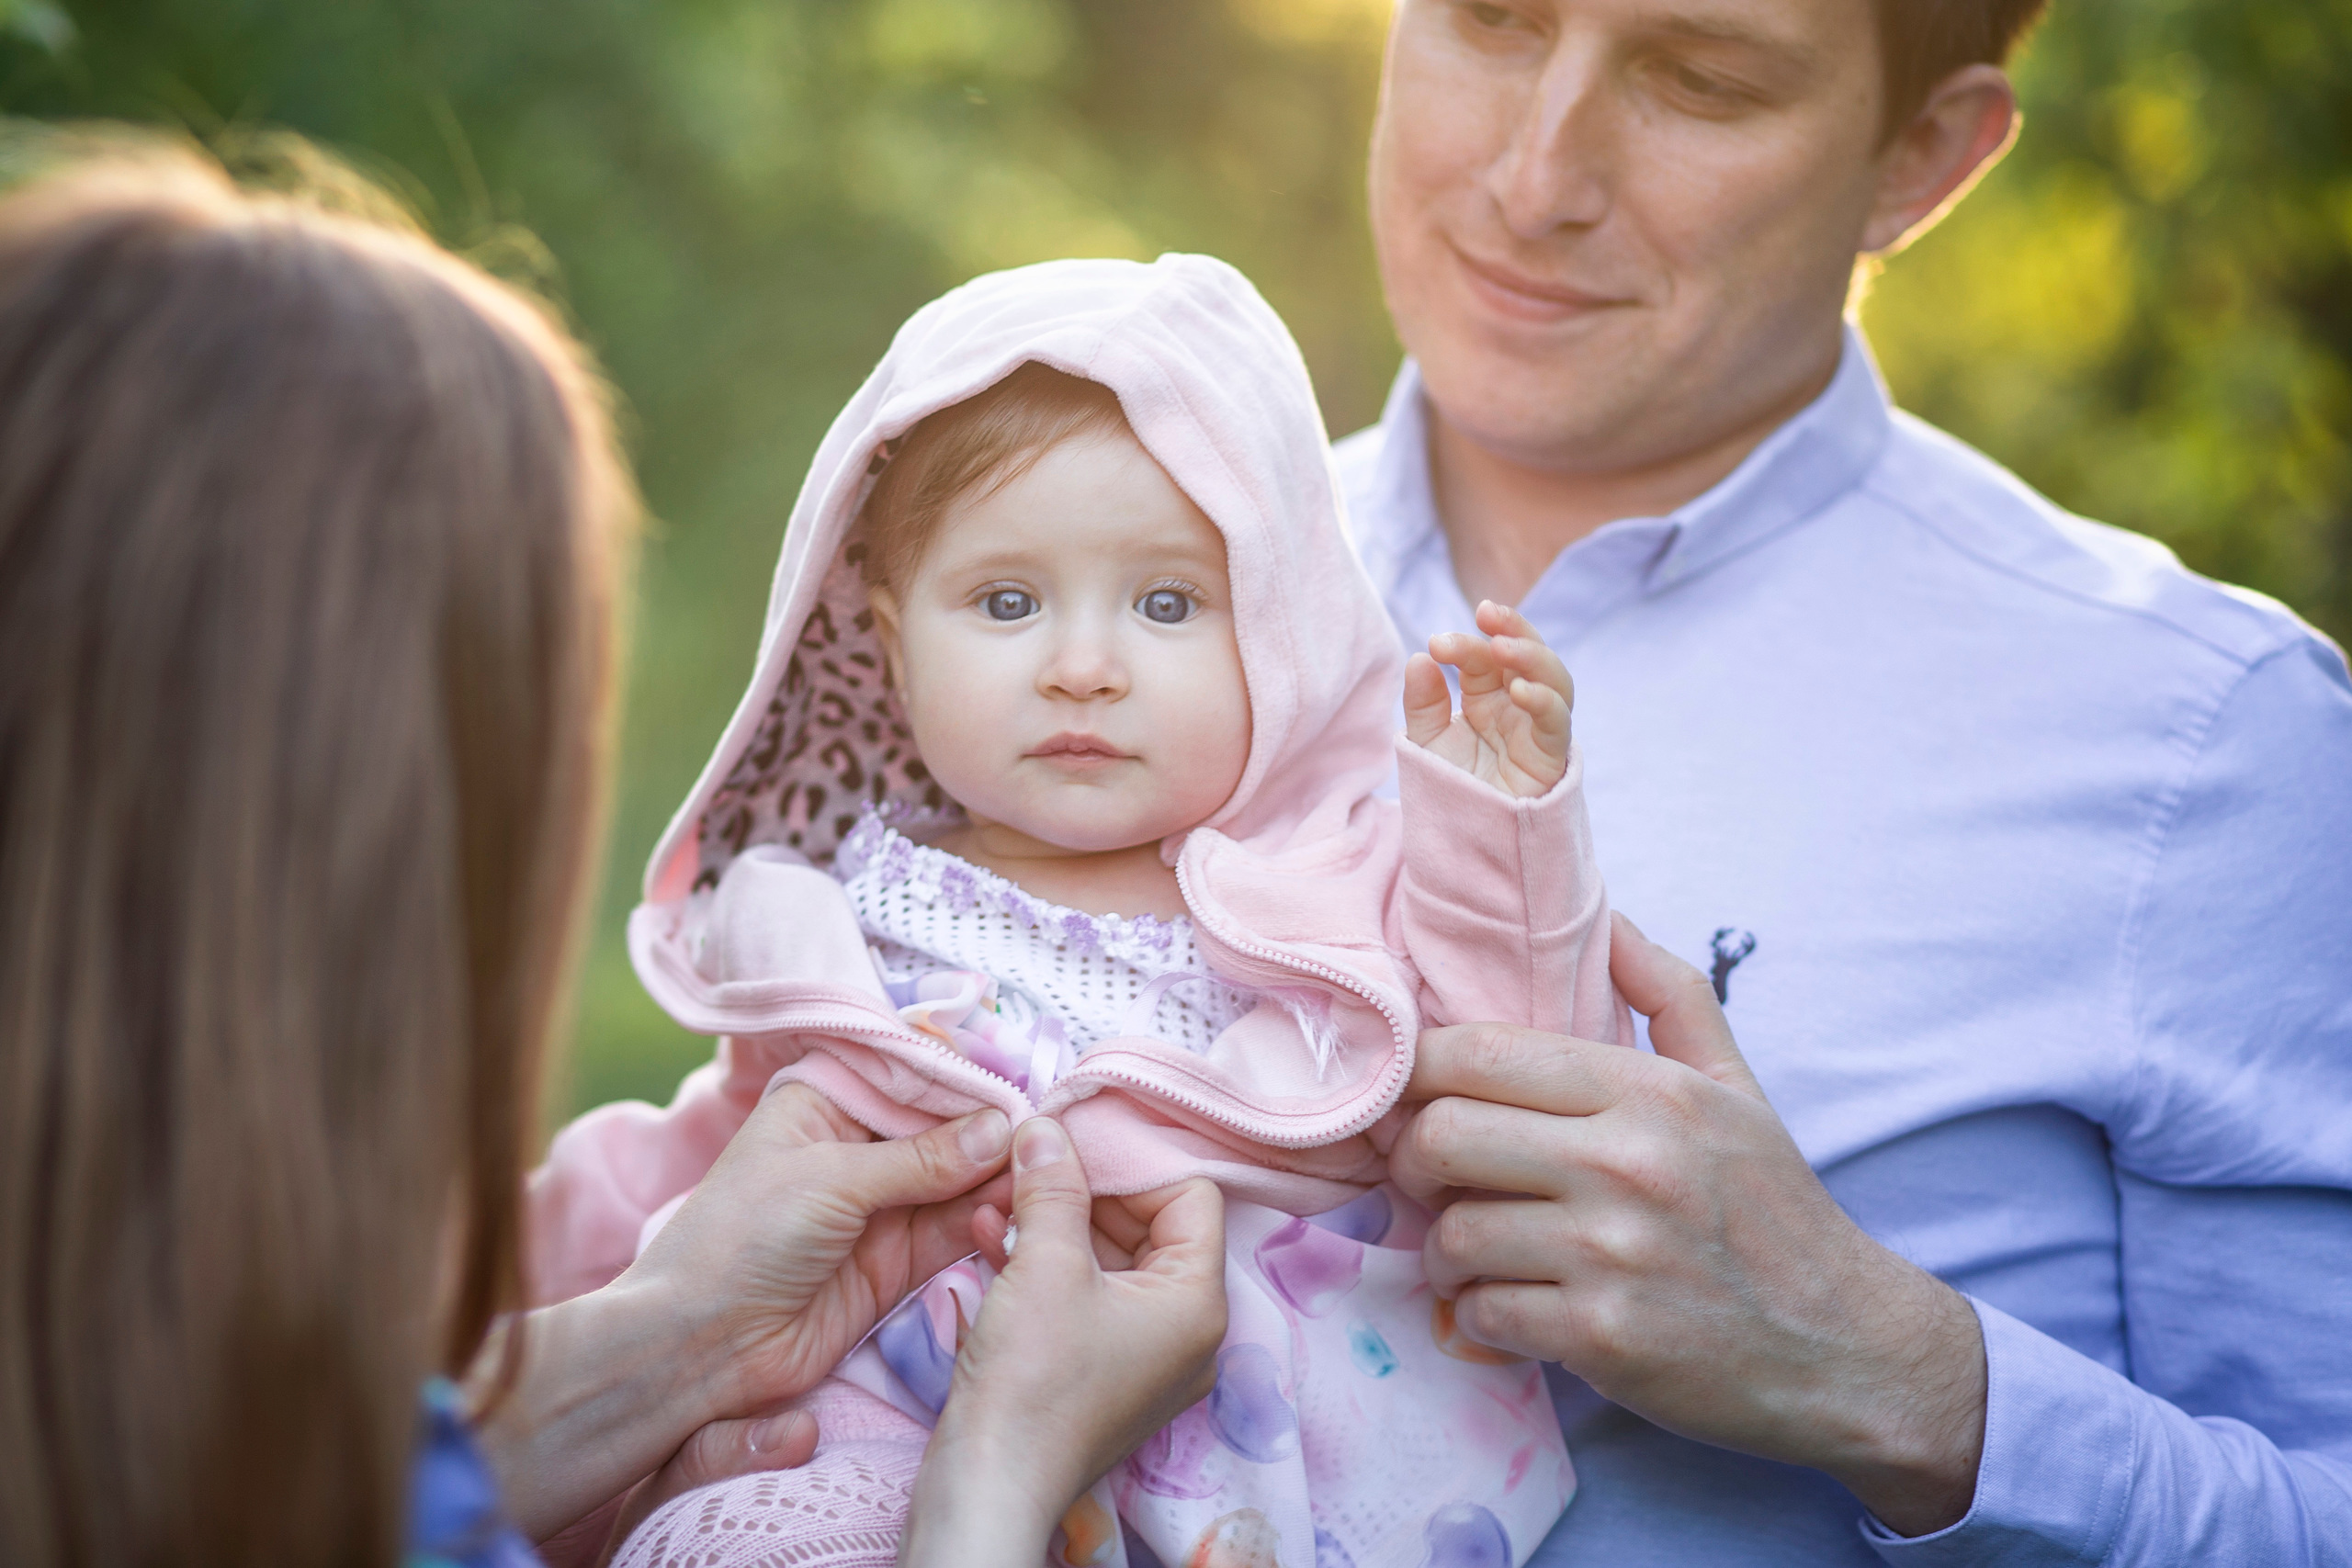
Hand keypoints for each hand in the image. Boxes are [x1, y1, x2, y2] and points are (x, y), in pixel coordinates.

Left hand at [477, 1085, 1013, 1540]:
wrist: (699, 1346)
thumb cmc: (741, 1239)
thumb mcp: (831, 1180)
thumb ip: (921, 1158)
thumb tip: (1002, 1126)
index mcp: (824, 1103)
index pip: (907, 1076)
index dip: (962, 1079)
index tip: (1020, 1079)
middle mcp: (855, 1147)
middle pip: (940, 1127)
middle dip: (989, 1129)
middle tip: (1044, 1132)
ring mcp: (878, 1206)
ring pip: (954, 1179)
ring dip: (994, 1176)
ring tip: (1040, 1169)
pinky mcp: (895, 1262)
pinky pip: (951, 1230)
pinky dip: (984, 1219)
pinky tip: (1015, 1206)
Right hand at [899, 1117, 1226, 1567]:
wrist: (989, 1483)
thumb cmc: (1032, 1381)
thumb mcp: (1045, 1264)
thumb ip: (1053, 1187)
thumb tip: (1047, 1128)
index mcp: (1198, 1301)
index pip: (1190, 1195)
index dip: (1132, 1163)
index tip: (1075, 1140)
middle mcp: (1185, 1330)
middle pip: (1149, 1225)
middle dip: (1084, 1190)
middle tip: (1030, 1159)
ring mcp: (1143, 1356)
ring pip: (1108, 1260)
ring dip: (1054, 1222)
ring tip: (1000, 1192)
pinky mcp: (1099, 1371)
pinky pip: (1083, 1297)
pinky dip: (1043, 1264)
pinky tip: (989, 1234)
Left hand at [1388, 916, 1987, 1536]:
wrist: (1844, 1350)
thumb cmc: (1774, 1214)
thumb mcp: (1737, 1088)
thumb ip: (1670, 995)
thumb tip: (1606, 916)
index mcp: (1652, 1092)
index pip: (1477, 1052)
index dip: (1418, 1072)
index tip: (1418, 1097)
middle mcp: (1628, 1163)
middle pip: (1442, 1135)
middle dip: (1413, 1161)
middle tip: (1430, 1178)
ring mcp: (1613, 1253)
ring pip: (1454, 1233)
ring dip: (1445, 1250)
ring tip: (1472, 1252)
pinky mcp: (1602, 1337)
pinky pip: (1482, 1311)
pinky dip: (1479, 1313)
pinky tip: (1512, 1304)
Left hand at [1403, 599, 1572, 797]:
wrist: (1463, 840)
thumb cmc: (1450, 788)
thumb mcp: (1427, 741)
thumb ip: (1423, 703)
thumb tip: (1419, 658)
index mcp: (1488, 696)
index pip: (1484, 658)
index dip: (1466, 644)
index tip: (1438, 643)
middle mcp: (1517, 706)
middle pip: (1528, 655)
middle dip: (1513, 629)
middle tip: (1487, 614)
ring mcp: (1538, 728)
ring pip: (1554, 679)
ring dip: (1533, 656)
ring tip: (1502, 647)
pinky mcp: (1552, 756)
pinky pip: (1558, 722)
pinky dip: (1544, 700)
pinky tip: (1519, 689)